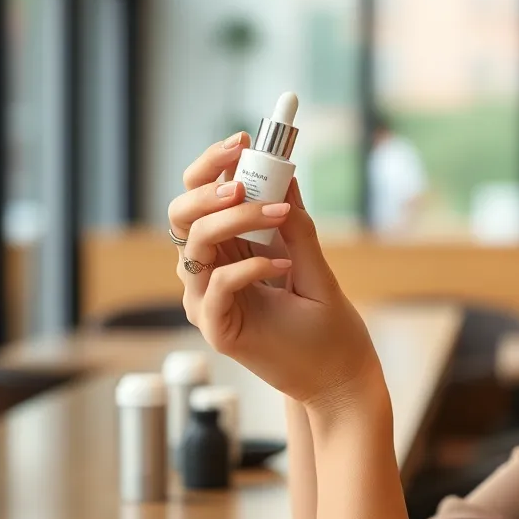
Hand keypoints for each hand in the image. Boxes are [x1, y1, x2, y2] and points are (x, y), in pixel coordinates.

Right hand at [170, 137, 381, 411]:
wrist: (337, 378)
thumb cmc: (326, 325)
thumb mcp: (312, 264)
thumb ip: (296, 224)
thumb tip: (286, 175)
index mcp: (228, 250)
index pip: (201, 198)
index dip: (212, 165)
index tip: (243, 140)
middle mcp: (210, 272)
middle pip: (181, 215)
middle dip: (208, 187)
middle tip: (244, 177)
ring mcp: (209, 301)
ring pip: (195, 245)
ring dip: (234, 219)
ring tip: (277, 213)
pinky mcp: (218, 328)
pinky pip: (217, 286)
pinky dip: (249, 267)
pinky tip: (282, 266)